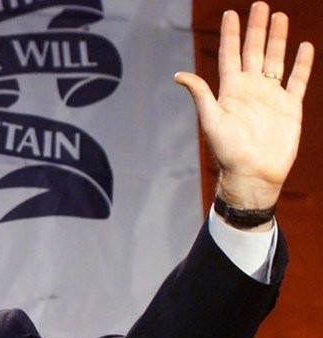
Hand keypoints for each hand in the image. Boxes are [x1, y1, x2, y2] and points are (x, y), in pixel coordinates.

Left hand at [174, 1, 313, 210]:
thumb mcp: (211, 120)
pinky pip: (297, 81)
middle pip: (254, 51)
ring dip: (277, 40)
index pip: (231, 55)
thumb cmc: (228, 151)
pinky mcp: (290, 108)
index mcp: (231, 90)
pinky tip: (304, 47)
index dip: (231, 35)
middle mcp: (251, 90)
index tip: (231, 13)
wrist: (253, 174)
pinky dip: (302, 65)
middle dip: (256, 29)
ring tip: (280, 17)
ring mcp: (271, 97)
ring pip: (275, 61)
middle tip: (260, 5)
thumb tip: (179, 75)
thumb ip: (200, 95)